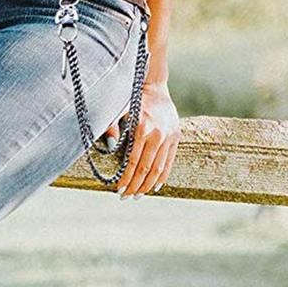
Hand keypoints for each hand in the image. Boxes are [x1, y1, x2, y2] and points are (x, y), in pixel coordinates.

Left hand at [111, 81, 180, 198]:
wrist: (155, 88)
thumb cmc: (132, 101)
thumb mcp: (119, 111)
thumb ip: (113, 126)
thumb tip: (111, 145)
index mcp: (143, 129)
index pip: (133, 162)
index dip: (126, 178)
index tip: (118, 189)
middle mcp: (158, 135)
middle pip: (146, 169)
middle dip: (135, 186)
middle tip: (125, 197)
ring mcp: (169, 137)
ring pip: (159, 168)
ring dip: (147, 185)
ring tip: (138, 196)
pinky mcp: (176, 138)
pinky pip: (169, 162)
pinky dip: (162, 177)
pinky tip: (154, 187)